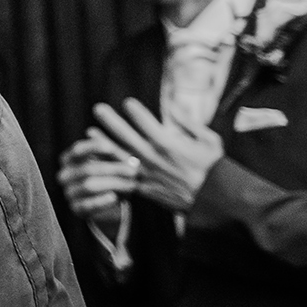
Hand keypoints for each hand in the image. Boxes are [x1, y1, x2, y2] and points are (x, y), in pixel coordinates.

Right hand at [58, 128, 137, 230]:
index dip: (93, 147)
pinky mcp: (76, 209)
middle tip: (134, 170)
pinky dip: (101, 201)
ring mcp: (68, 192)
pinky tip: (114, 197)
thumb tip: (91, 131)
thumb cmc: (109, 175)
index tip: (112, 148)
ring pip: (89, 186)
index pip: (77, 150)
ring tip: (131, 184)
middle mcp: (64, 175)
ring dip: (113, 184)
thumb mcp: (108, 160)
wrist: (107, 204)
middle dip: (113, 169)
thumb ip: (105, 148)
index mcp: (68, 159)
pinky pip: (87, 205)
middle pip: (87, 169)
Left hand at [93, 99, 223, 213]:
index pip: (146, 122)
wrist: (217, 203)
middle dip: (111, 121)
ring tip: (90, 132)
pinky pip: (123, 178)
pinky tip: (99, 162)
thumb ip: (189, 122)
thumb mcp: (209, 141)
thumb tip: (174, 105)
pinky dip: (110, 169)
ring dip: (104, 143)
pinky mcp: (145, 189)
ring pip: (120, 156)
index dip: (135, 110)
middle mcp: (154, 158)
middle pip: (126, 136)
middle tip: (98, 108)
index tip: (127, 103)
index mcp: (169, 144)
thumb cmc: (216, 170)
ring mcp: (148, 174)